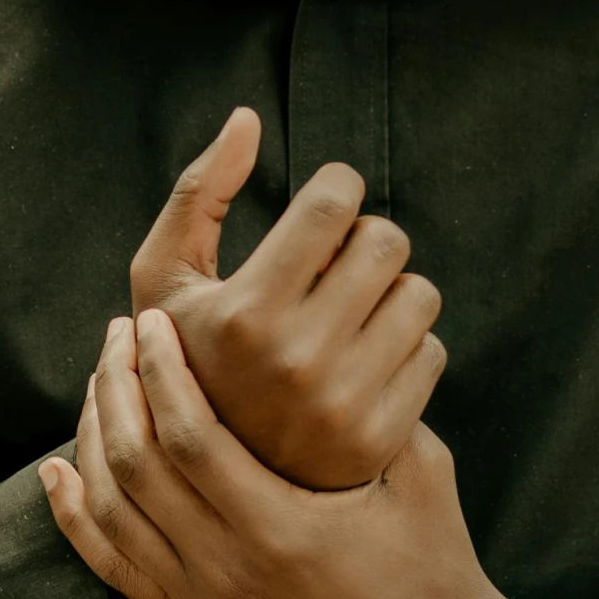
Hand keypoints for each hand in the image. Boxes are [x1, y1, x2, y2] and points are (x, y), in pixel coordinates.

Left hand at [40, 312, 542, 598]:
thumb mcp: (419, 470)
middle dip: (119, 387)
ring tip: (104, 378)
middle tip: (121, 332)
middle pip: (136, 466)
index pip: (188, 437)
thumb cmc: (432, 558)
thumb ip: (378, 400)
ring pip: (114, 511)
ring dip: (95, 436)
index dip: (161, 371)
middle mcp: (229, 573)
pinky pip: (113, 567)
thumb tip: (337, 319)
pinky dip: (75, 517)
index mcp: (281, 531)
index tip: (154, 319)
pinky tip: (56, 471)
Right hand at [129, 108, 444, 488]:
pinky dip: (406, 347)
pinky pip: (433, 350)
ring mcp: (345, 404)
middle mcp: (298, 359)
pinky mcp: (383, 437)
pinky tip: (363, 363)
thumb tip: (247, 117)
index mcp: (245, 311)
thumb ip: (197, 190)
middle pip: (386, 241)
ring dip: (391, 292)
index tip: (327, 207)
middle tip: (337, 264)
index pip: (334, 201)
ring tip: (350, 313)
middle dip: (365, 240)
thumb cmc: (186, 356)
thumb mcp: (165, 277)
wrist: (207, 481)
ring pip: (420, 293)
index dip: (338, 188)